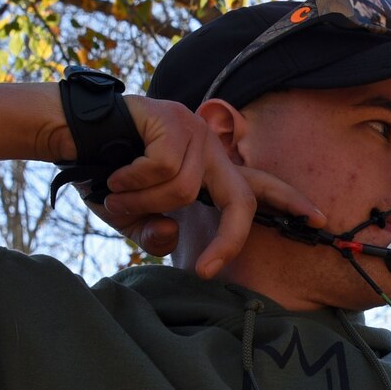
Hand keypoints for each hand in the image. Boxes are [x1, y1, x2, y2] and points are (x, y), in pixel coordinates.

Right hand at [90, 98, 323, 276]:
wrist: (70, 136)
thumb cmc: (106, 175)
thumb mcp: (134, 218)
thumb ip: (155, 234)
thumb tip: (172, 237)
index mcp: (210, 169)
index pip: (259, 187)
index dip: (291, 201)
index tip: (320, 219)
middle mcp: (210, 146)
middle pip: (240, 202)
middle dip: (228, 240)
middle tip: (205, 270)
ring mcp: (194, 129)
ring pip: (185, 191)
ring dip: (144, 204)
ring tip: (118, 194)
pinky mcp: (173, 118)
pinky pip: (163, 171)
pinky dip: (132, 183)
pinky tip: (115, 175)